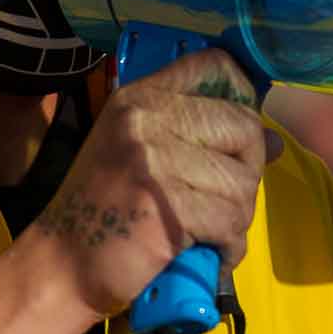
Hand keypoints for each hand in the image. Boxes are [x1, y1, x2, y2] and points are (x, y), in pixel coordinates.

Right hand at [40, 48, 279, 312]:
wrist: (59, 267)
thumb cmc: (101, 213)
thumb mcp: (140, 158)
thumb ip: (200, 140)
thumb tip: (273, 141)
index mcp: (139, 98)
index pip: (214, 66)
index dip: (243, 97)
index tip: (237, 137)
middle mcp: (146, 118)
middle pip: (243, 128)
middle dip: (246, 173)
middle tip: (221, 204)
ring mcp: (154, 160)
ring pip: (242, 182)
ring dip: (237, 218)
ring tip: (210, 234)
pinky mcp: (167, 206)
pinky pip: (230, 221)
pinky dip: (229, 247)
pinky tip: (211, 255)